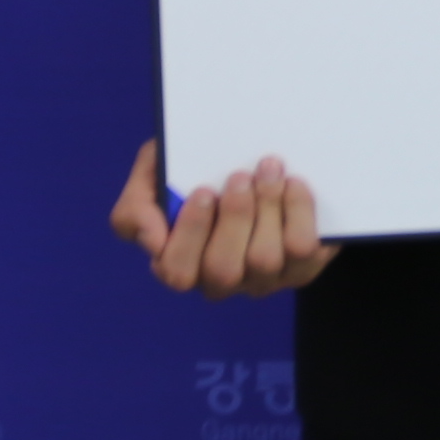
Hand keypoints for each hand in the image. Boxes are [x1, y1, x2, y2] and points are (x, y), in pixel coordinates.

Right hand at [113, 139, 334, 297]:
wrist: (259, 159)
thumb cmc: (197, 167)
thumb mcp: (156, 170)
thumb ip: (137, 203)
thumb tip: (152, 241)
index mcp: (179, 261)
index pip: (176, 272)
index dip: (191, 233)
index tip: (203, 191)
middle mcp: (220, 280)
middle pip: (223, 270)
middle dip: (233, 218)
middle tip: (239, 176)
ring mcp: (261, 278)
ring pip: (264, 260)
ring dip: (268, 207)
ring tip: (269, 169)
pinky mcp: (300, 267)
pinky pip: (302, 249)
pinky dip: (299, 210)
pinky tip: (292, 183)